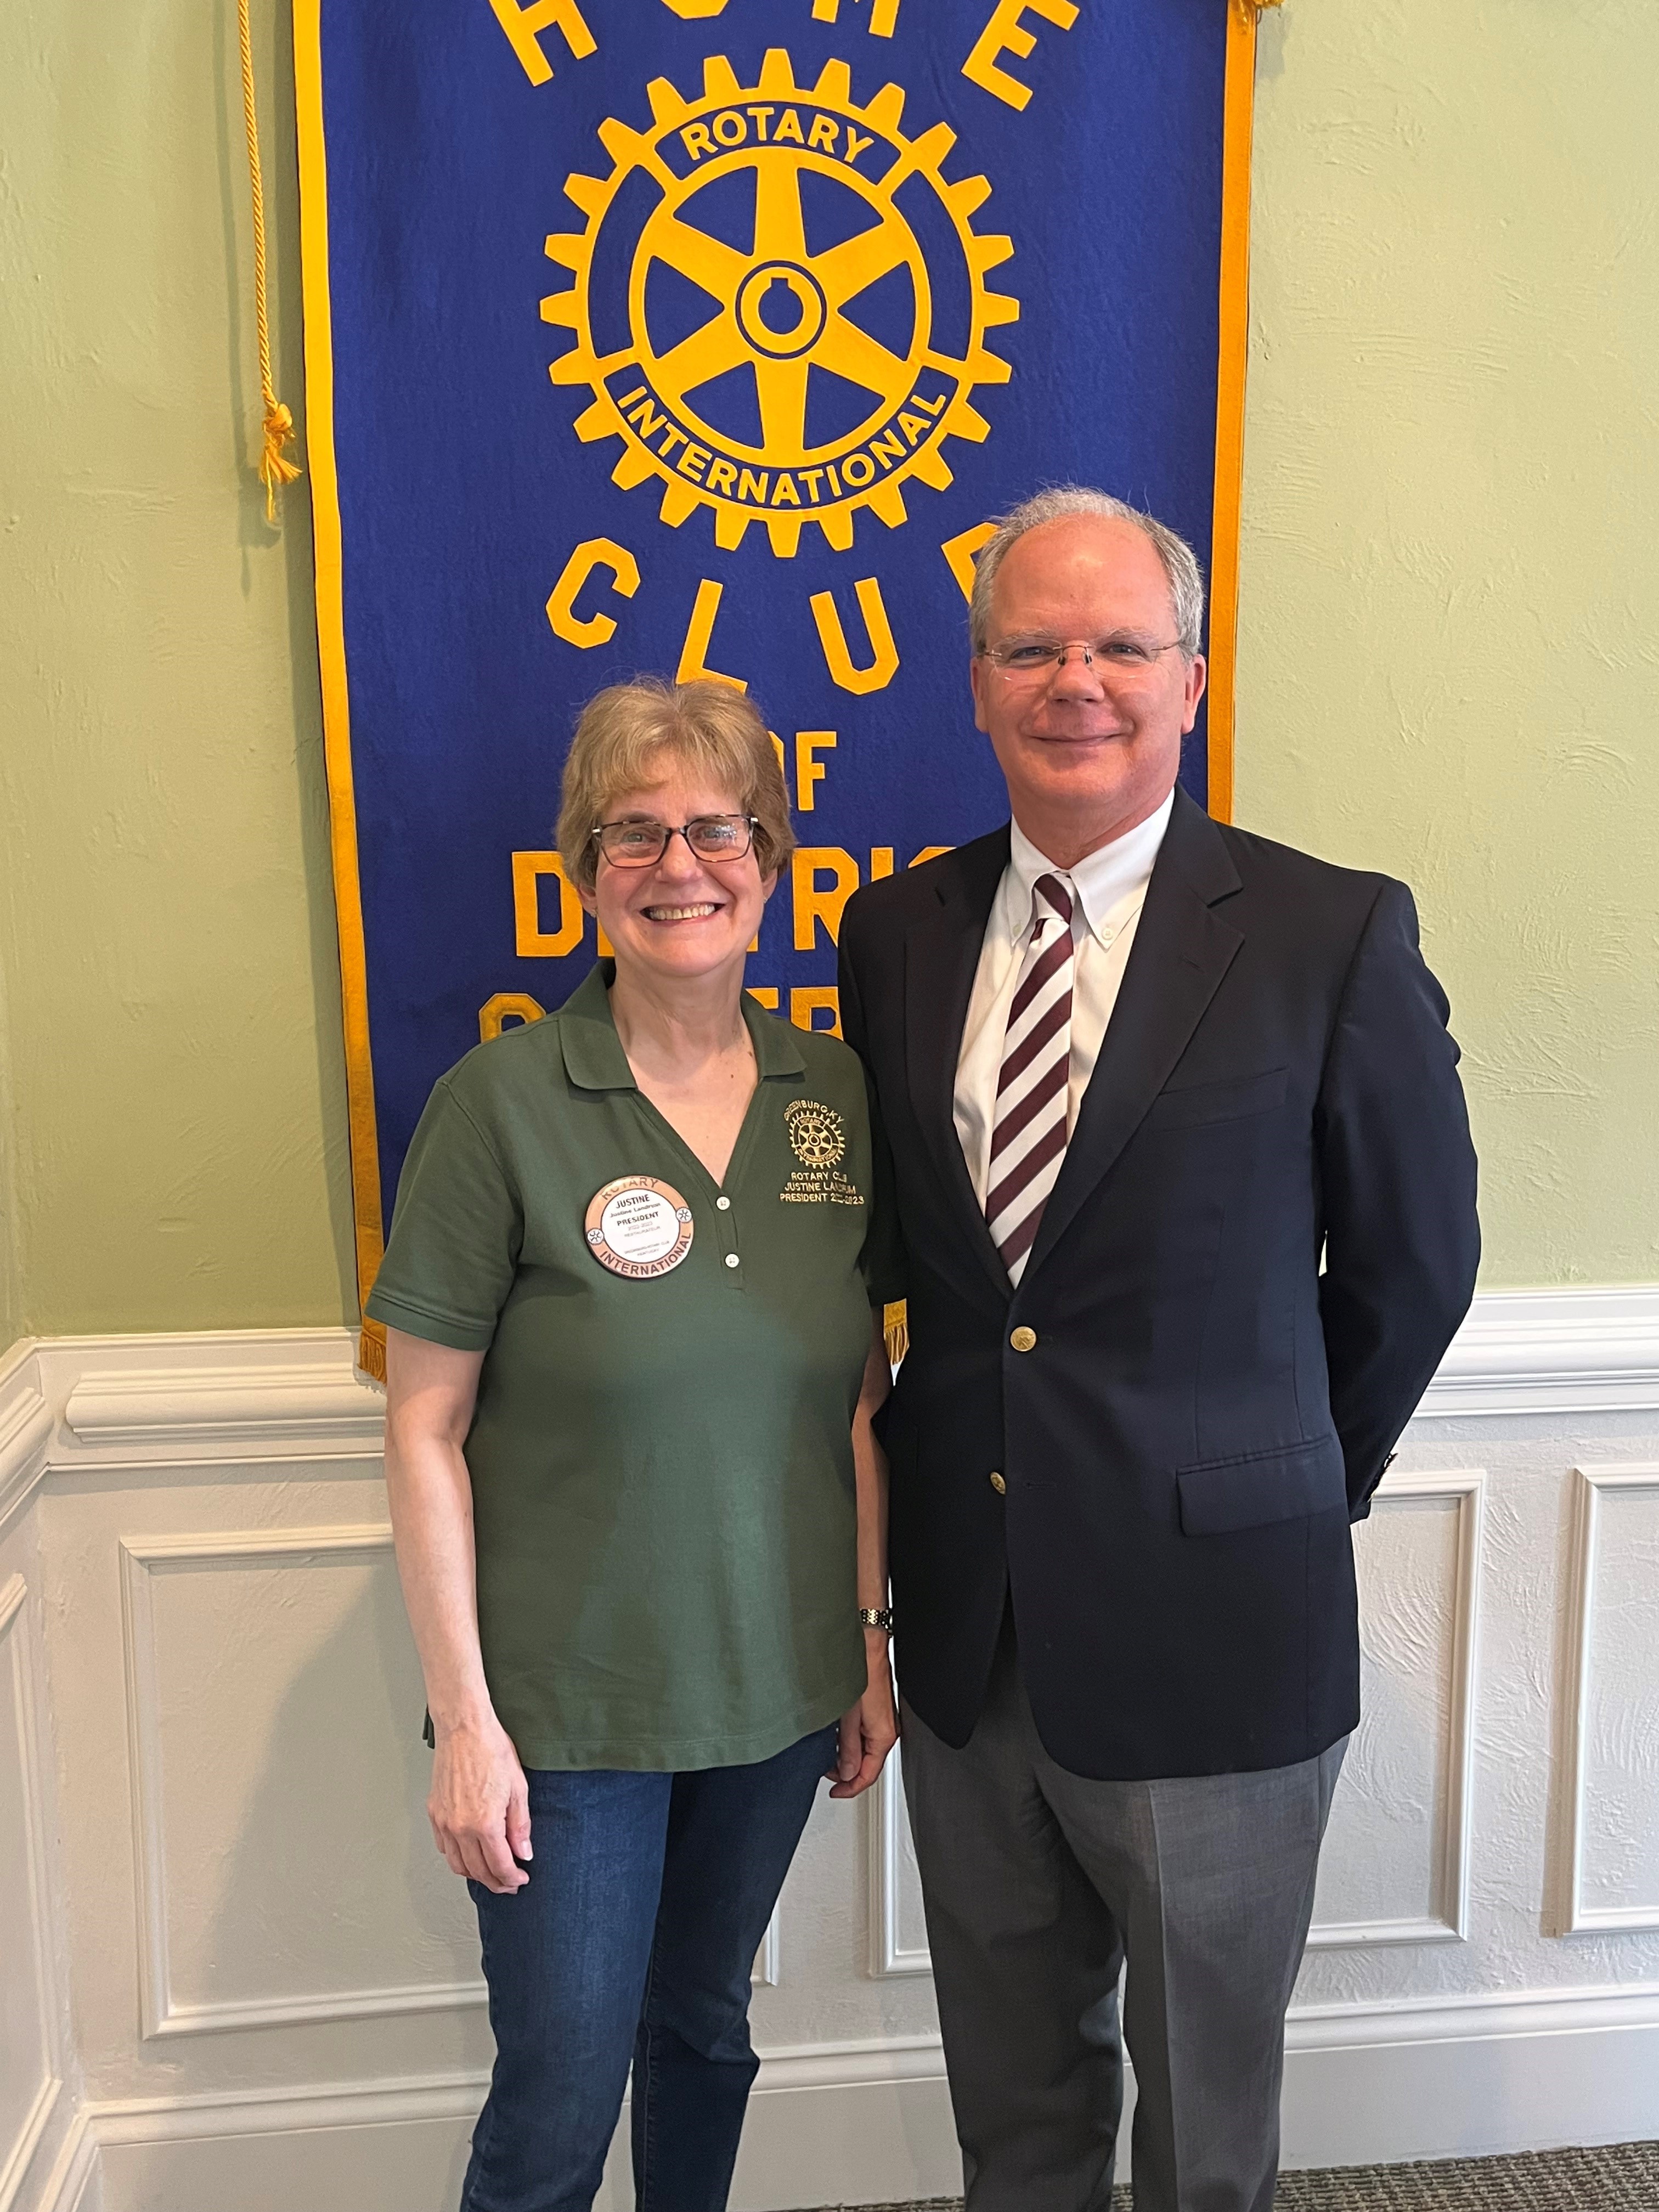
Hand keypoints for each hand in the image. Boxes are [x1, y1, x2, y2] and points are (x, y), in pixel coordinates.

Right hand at [428, 1714, 530, 1892]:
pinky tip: (470, 1853)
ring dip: (475, 1874)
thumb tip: (524, 1853)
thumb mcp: (518, 1788)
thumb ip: (520, 1826)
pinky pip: (444, 1847)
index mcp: (484, 1823)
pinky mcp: (434, 1813)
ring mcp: (444, 1821)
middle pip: (478, 1871)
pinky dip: (458, 1858)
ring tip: (491, 1872)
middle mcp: (460, 1827)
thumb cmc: (492, 1750)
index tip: (521, 1880)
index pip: (499, 1866)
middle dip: (496, 1882)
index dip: (512, 1879)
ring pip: (458, 1864)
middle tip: (509, 1883)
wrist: (464, 1729)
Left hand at [827, 1632, 898, 1799]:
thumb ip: (848, 1749)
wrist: (868, 1647)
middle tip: (826, 1772)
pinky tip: (836, 1736)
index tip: (835, 1792)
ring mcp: (883, 1722)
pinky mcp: (877, 1712)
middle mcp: (887, 1732)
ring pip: (865, 1750)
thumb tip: (847, 1773)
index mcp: (883, 1737)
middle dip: (846, 1773)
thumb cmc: (860, 1675)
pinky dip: (850, 1742)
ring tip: (827, 1754)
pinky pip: (865, 1736)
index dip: (850, 1788)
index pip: (868, 1775)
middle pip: (868, 1765)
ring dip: (847, 1756)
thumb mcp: (848, 1719)